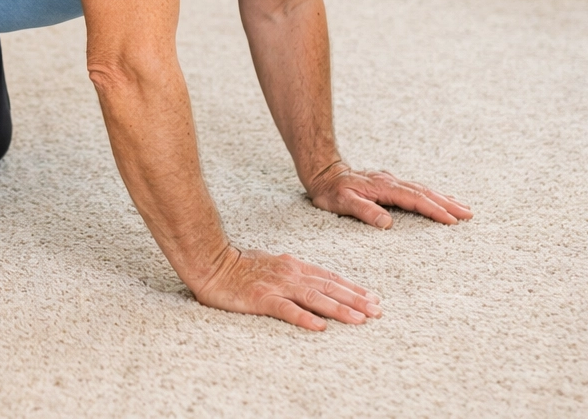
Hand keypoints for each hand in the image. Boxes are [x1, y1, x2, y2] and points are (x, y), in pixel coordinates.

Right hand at [191, 246, 381, 330]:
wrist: (210, 262)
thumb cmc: (238, 265)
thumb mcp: (272, 264)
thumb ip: (293, 272)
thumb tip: (314, 282)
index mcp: (293, 266)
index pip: (330, 277)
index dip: (353, 288)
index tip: (373, 298)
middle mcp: (289, 274)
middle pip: (328, 287)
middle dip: (355, 299)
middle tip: (377, 311)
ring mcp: (276, 286)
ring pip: (314, 298)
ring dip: (338, 309)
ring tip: (359, 319)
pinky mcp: (261, 298)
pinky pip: (286, 309)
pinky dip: (304, 317)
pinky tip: (319, 327)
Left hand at [307, 162, 472, 227]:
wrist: (323, 171)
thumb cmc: (330, 190)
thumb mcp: (341, 202)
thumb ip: (363, 211)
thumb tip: (387, 223)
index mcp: (383, 187)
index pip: (414, 200)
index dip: (433, 210)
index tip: (451, 220)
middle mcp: (390, 182)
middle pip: (424, 193)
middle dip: (447, 203)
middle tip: (469, 214)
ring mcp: (391, 181)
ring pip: (422, 190)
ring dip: (443, 198)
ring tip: (463, 207)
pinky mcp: (389, 183)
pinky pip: (415, 189)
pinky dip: (431, 195)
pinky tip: (439, 199)